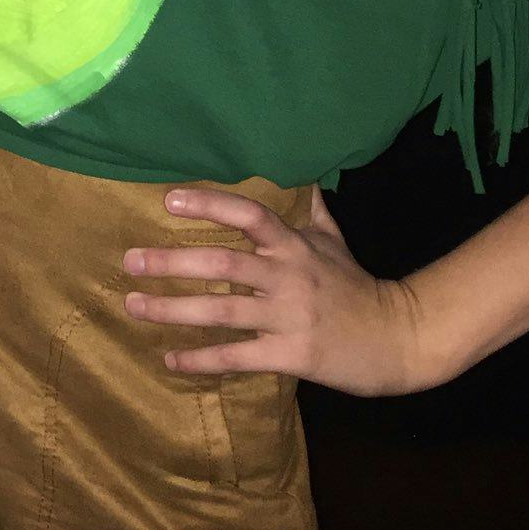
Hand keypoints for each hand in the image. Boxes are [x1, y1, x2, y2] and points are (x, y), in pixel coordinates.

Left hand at [122, 185, 433, 395]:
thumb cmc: (357, 286)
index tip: (168, 198)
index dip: (210, 203)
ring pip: (222, 311)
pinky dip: (201, 359)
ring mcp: (289, 317)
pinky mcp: (292, 355)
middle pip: (224, 262)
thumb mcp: (334, 240)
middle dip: (173, 262)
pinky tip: (170, 359)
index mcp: (294, 246)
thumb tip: (300, 170)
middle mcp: (288, 277)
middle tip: (130, 261)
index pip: (249, 214)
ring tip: (135, 305)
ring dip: (174, 309)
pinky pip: (237, 356)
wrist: (398, 340)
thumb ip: (310, 207)